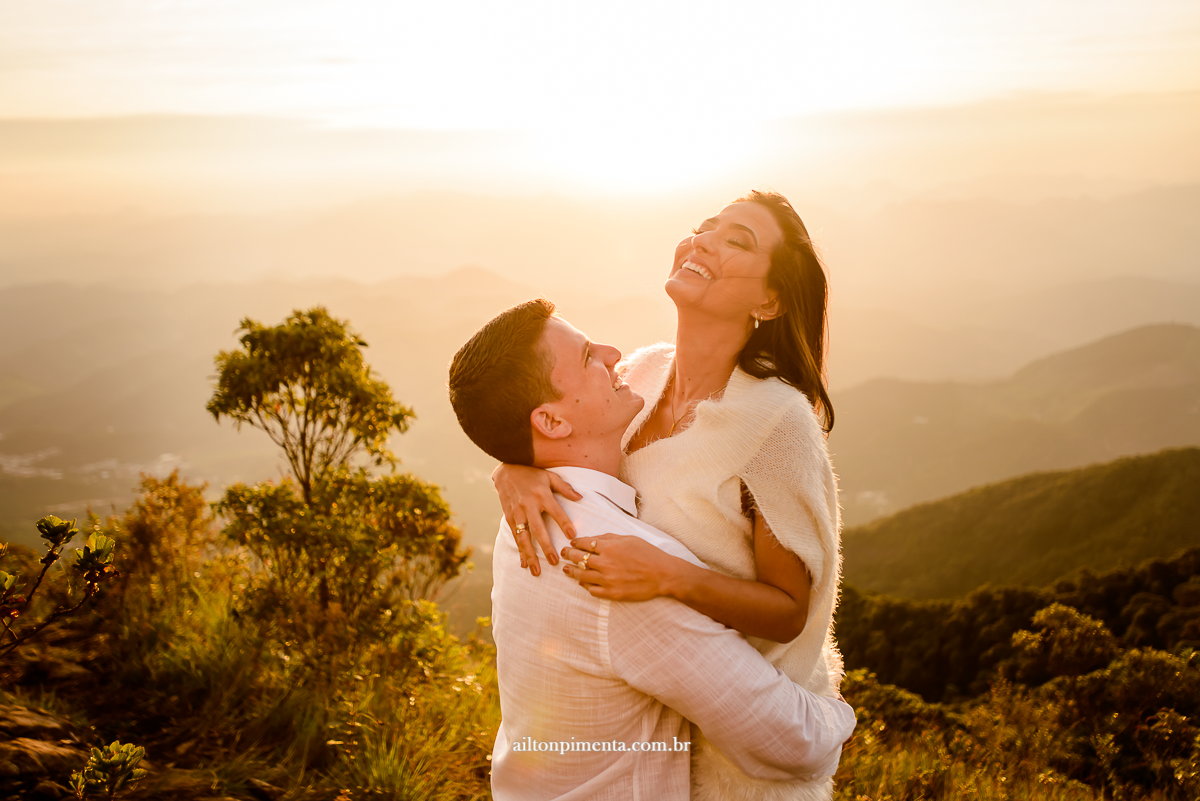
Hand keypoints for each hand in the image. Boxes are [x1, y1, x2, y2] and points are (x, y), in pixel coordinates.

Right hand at [492, 463, 580, 575]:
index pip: (556, 511)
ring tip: (537, 571)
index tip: (572, 536)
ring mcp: (517, 513)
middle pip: (538, 529)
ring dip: (530, 555)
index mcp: (542, 495)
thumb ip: (565, 487)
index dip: (564, 523)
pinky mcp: (509, 517)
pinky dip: (519, 551)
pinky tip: (524, 564)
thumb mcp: (550, 476)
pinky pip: (515, 537)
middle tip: (554, 562)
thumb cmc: (532, 474)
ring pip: (524, 537)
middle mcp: (528, 505)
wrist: (506, 470)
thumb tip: (580, 498)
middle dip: (546, 547)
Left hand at [560, 533, 691, 600]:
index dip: (575, 543)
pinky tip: (583, 583)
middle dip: (568, 555)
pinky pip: (592, 590)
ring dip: (571, 571)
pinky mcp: (612, 593)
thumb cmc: (648, 554)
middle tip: (563, 554)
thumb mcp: (629, 539)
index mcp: (609, 547)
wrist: (663, 575)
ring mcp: (607, 580)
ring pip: (581, 576)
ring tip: (566, 569)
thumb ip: (609, 537)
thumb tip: (591, 538)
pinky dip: (585, 586)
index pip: (584, 543)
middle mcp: (605, 563)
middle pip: (578, 559)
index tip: (571, 543)